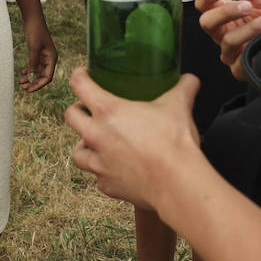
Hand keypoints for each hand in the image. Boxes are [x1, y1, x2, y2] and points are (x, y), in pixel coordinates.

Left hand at [20, 16, 57, 91]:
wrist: (32, 17)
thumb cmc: (35, 31)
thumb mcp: (33, 47)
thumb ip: (33, 62)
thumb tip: (32, 77)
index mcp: (52, 58)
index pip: (48, 77)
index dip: (39, 85)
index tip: (30, 90)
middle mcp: (49, 58)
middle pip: (43, 76)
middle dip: (34, 83)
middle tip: (23, 88)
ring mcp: (43, 55)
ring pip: (38, 71)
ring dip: (30, 78)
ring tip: (21, 83)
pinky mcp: (37, 52)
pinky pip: (34, 65)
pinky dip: (29, 70)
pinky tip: (22, 73)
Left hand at [66, 69, 201, 210]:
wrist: (177, 183)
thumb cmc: (174, 142)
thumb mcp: (179, 106)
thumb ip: (184, 88)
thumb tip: (190, 79)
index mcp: (108, 111)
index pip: (79, 85)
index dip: (80, 75)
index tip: (84, 74)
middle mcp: (96, 136)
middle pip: (71, 117)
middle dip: (78, 110)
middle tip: (90, 109)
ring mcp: (99, 164)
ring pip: (78, 152)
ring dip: (85, 145)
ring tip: (98, 142)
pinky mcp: (108, 185)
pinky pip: (98, 177)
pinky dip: (105, 171)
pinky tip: (117, 168)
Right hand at [193, 0, 260, 79]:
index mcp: (224, 15)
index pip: (203, 5)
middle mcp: (223, 33)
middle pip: (206, 23)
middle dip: (226, 12)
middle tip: (246, 5)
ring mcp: (230, 52)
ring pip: (227, 40)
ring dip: (249, 28)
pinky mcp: (239, 69)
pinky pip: (238, 60)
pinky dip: (253, 44)